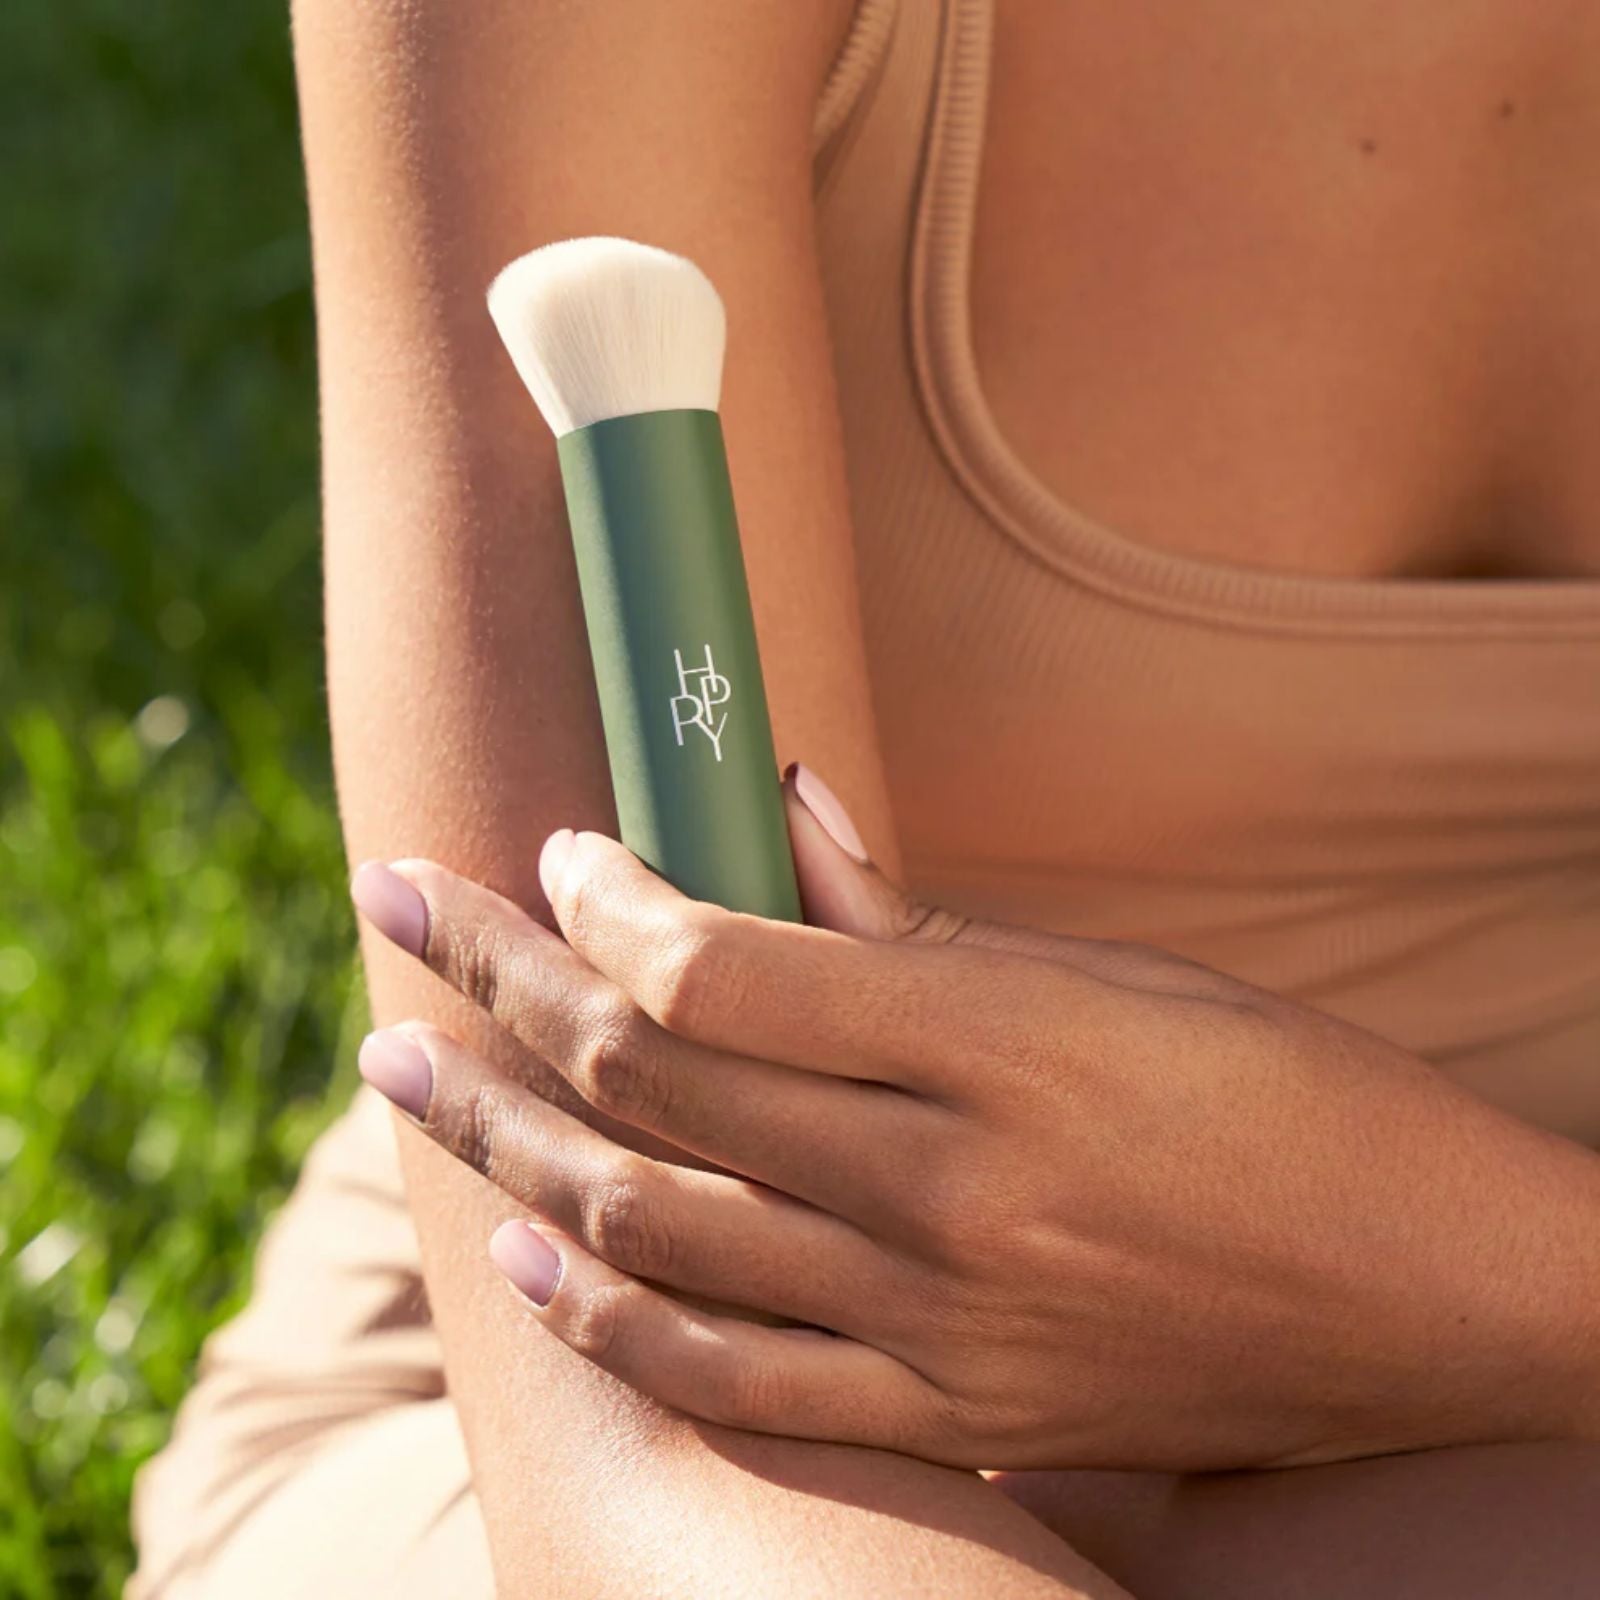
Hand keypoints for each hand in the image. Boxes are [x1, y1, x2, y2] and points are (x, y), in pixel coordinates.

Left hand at [351, 768, 1599, 1471]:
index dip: (605, 897)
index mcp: (997, 1043)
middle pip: (651, 1077)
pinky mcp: (955, 1414)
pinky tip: (528, 1242)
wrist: (1431, 1294)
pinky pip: (735, 1375)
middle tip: (399, 905)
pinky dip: (612, 1310)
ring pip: (653, 1223)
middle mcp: (946, 1189)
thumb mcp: (1120, 978)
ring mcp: (939, 1320)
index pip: (720, 964)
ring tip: (400, 1071)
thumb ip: (919, 921)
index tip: (559, 846)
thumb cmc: (1293, 1097)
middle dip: (498, 980)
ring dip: (506, 1137)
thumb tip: (775, 816)